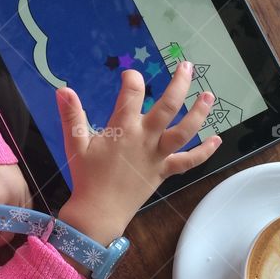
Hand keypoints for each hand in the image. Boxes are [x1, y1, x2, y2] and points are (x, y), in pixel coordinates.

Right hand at [55, 62, 219, 245]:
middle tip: (187, 66)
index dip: (133, 79)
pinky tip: (217, 140)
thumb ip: (71, 116)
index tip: (130, 75)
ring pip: (185, 131)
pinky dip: (204, 152)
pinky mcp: (164, 171)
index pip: (132, 94)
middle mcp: (145, 138)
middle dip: (179, 83)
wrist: (99, 212)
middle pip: (168, 106)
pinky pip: (189, 161)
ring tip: (208, 95)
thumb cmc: (86, 177)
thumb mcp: (75, 144)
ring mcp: (158, 155)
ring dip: (199, 112)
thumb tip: (62, 89)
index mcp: (123, 129)